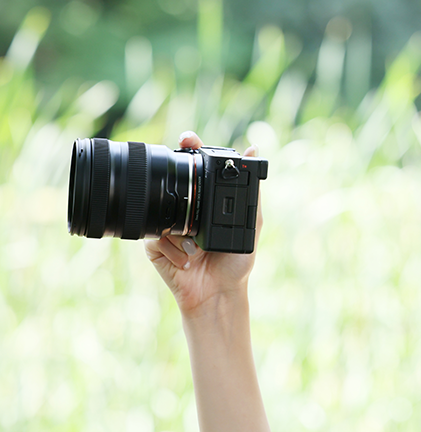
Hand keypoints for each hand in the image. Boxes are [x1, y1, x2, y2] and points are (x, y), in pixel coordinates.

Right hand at [144, 131, 262, 316]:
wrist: (218, 293)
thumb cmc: (236, 262)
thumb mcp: (250, 224)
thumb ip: (252, 190)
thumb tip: (256, 150)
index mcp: (205, 203)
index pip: (195, 170)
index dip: (190, 150)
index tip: (189, 138)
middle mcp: (185, 211)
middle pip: (172, 184)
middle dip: (171, 173)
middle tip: (178, 161)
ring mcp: (167, 227)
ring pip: (163, 212)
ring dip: (182, 230)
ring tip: (198, 247)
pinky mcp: (154, 245)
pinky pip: (156, 236)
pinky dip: (174, 248)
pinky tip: (188, 260)